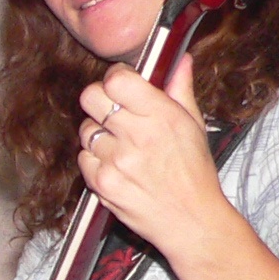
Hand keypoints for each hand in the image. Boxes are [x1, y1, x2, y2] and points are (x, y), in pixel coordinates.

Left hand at [75, 59, 231, 257]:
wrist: (190, 220)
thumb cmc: (194, 172)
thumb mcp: (194, 125)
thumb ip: (180, 89)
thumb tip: (181, 59)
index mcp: (160, 115)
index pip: (116, 80)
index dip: (115, 78)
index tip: (121, 85)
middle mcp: (136, 135)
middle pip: (90, 98)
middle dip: (99, 100)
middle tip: (112, 111)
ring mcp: (116, 160)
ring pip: (85, 130)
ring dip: (98, 133)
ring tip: (120, 145)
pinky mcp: (102, 183)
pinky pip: (83, 158)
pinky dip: (95, 160)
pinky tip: (115, 166)